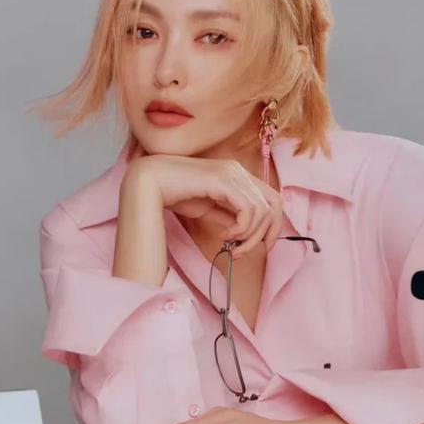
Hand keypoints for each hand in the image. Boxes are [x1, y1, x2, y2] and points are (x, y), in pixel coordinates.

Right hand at [128, 154, 284, 259]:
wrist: (149, 182)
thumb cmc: (174, 194)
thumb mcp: (208, 208)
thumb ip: (228, 217)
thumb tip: (245, 234)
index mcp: (238, 175)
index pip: (274, 199)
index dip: (274, 225)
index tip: (263, 246)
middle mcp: (239, 171)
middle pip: (275, 205)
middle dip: (266, 234)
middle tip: (243, 252)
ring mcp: (232, 173)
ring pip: (263, 210)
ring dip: (249, 236)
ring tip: (230, 246)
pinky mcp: (223, 180)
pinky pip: (248, 209)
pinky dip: (241, 227)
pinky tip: (224, 234)